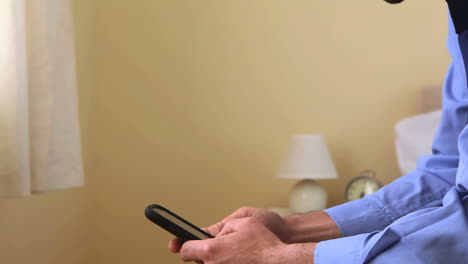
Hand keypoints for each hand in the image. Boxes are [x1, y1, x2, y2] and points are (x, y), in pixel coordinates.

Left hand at [179, 217, 315, 263]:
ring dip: (216, 260)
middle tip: (220, 247)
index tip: (180, 243)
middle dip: (204, 252)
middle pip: (198, 261)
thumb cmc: (265, 245)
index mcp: (211, 250)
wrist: (280, 262)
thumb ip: (222, 226)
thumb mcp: (242, 222)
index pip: (185, 251)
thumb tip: (215, 233)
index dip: (184, 244)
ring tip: (234, 253)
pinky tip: (238, 259)